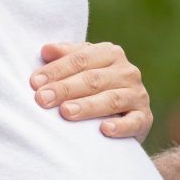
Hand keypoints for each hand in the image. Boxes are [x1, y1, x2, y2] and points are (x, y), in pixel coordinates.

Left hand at [34, 41, 151, 138]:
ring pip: (111, 99)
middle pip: (93, 79)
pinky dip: (120, 126)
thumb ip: (66, 57)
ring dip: (87, 106)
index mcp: (110, 53)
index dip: (57, 70)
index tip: (34, 82)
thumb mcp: (82, 68)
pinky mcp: (145, 118)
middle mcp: (127, 71)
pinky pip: (134, 121)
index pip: (81, 59)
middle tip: (42, 99)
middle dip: (65, 89)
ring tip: (65, 112)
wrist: (125, 115)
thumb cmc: (95, 88)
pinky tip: (104, 130)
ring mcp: (137, 95)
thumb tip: (46, 50)